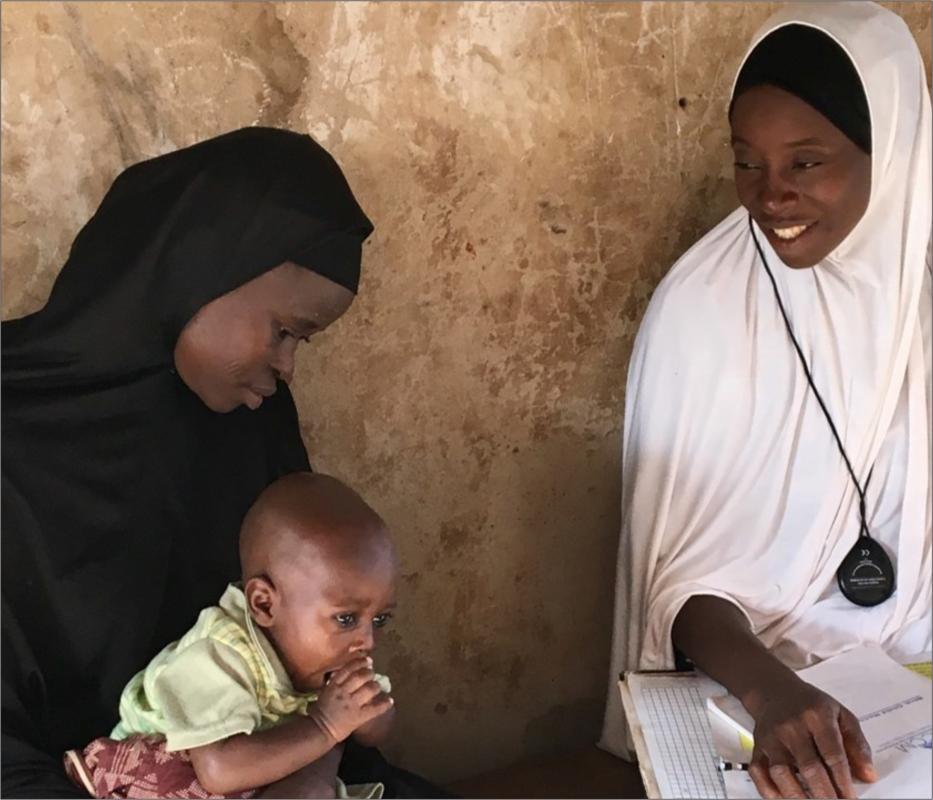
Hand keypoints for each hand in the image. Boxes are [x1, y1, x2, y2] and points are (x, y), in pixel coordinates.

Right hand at [308, 656, 392, 742]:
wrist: (319, 730)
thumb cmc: (320, 711)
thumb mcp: (325, 691)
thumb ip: (336, 681)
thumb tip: (348, 671)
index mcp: (333, 685)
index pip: (348, 669)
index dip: (360, 662)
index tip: (367, 660)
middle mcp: (343, 692)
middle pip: (360, 677)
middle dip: (369, 673)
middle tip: (372, 673)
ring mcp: (351, 705)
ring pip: (369, 690)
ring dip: (376, 686)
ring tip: (377, 686)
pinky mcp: (358, 717)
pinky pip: (374, 709)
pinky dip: (384, 704)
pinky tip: (390, 701)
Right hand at [746, 678, 876, 798]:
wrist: (775, 691)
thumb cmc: (809, 705)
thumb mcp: (840, 715)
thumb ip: (857, 745)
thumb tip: (868, 775)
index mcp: (816, 716)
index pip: (833, 754)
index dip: (844, 782)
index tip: (851, 798)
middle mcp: (791, 726)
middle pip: (809, 767)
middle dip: (825, 794)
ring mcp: (771, 737)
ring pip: (781, 772)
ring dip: (798, 795)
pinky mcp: (758, 745)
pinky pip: (758, 771)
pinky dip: (769, 789)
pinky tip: (784, 797)